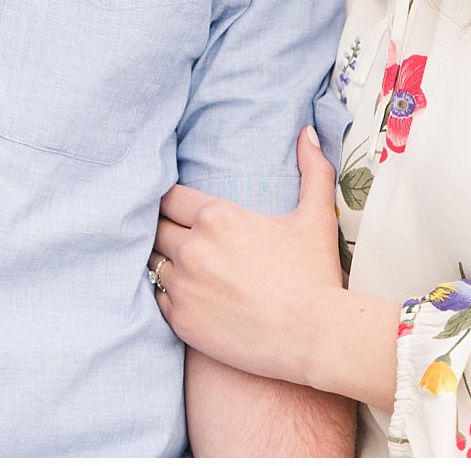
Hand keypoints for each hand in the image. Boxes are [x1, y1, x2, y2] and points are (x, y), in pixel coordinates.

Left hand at [152, 128, 344, 387]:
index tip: (179, 209)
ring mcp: (183, 285)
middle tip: (179, 236)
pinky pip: (156, 296)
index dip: (172, 201)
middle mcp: (193, 247)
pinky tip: (186, 293)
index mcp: (217, 216)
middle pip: (156, 226)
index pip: (168, 196)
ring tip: (180, 264)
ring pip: (152, 260)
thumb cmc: (316, 276)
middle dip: (165, 228)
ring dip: (163, 259)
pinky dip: (167, 293)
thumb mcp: (316, 217)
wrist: (317, 338)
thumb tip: (308, 131)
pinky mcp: (180, 318)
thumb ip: (311, 168)